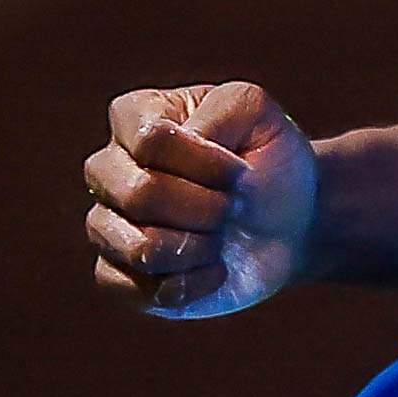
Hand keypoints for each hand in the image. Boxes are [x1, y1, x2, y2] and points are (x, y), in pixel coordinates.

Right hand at [82, 80, 318, 310]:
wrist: (288, 221)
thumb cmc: (266, 158)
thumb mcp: (257, 111)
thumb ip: (222, 109)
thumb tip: (183, 141)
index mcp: (135, 117)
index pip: (151, 141)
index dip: (207, 163)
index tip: (241, 170)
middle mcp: (110, 169)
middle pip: (138, 194)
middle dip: (205, 209)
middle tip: (235, 208)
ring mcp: (109, 223)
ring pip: (136, 248)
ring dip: (196, 249)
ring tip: (221, 239)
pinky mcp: (118, 274)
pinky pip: (130, 288)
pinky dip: (187, 287)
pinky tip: (213, 271)